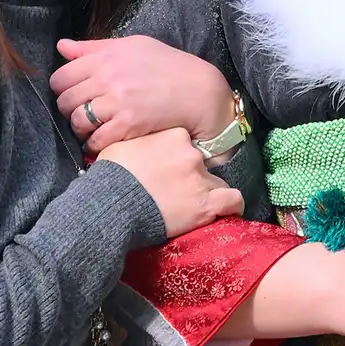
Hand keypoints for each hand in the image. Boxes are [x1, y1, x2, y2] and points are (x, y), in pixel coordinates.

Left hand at [54, 34, 234, 154]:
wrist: (199, 90)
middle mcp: (108, 78)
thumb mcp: (132, 46)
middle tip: (80, 113)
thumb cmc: (167, 65)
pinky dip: (95, 144)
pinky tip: (102, 140)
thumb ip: (94, 47)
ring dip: (80, 129)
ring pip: (77, 122)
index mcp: (106, 57)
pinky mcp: (129, 124)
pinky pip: (97, 140)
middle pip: (65, 101)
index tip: (72, 94)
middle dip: (69, 110)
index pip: (61, 77)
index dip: (61, 89)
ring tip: (90, 129)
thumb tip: (62, 47)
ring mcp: (118, 103)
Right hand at [97, 128, 246, 240]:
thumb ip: (136, 140)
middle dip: (190, 174)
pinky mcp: (206, 204)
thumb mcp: (119, 145)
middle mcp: (191, 154)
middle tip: (173, 188)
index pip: (185, 143)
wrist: (112, 204)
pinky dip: (233, 205)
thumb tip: (130, 139)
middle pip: (200, 162)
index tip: (168, 166)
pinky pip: (233, 200)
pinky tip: (229, 209)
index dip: (177, 155)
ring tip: (194, 203)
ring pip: (217, 182)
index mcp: (174, 135)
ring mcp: (200, 179)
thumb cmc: (111, 176)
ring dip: (207, 191)